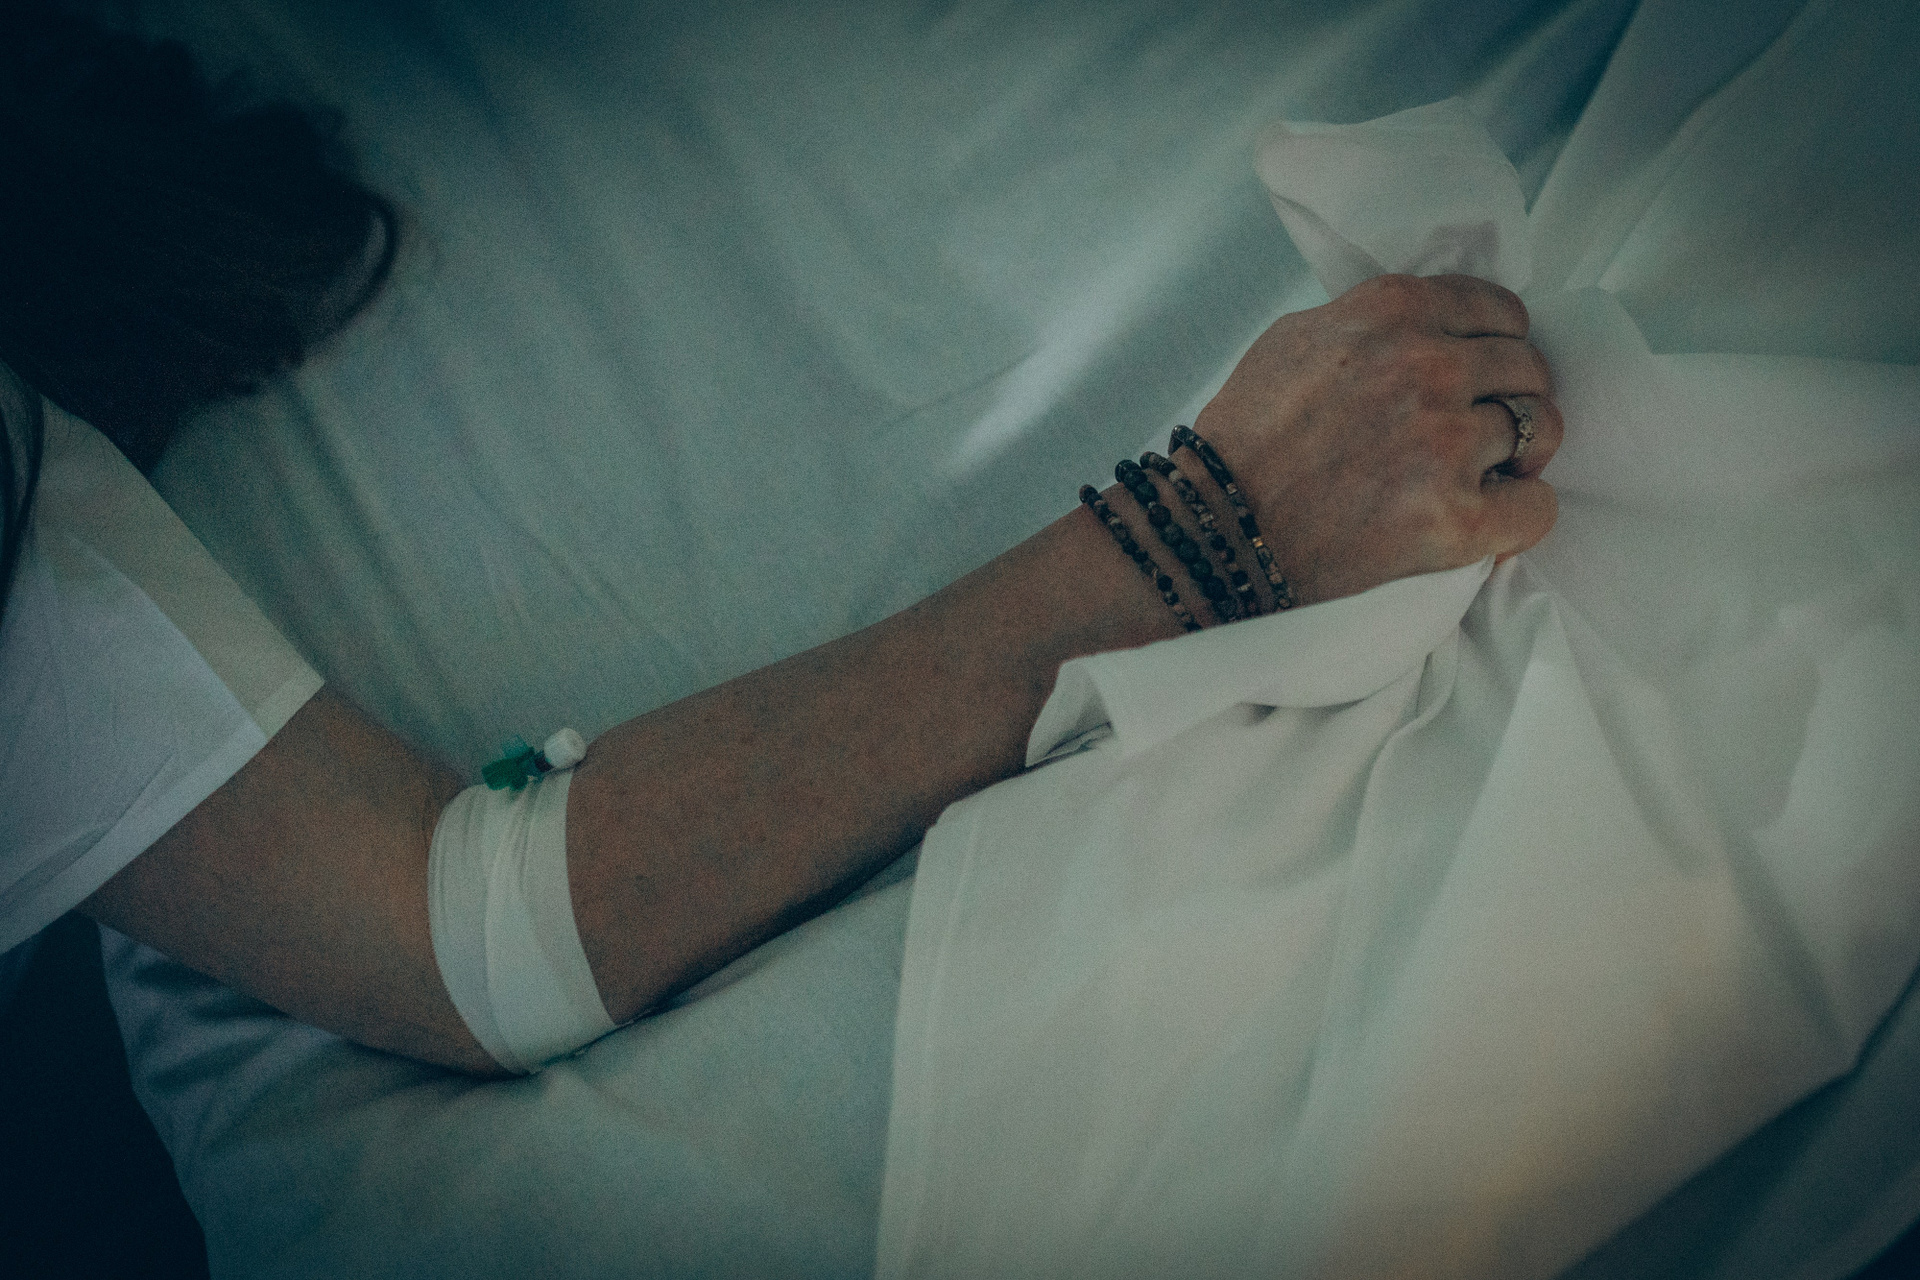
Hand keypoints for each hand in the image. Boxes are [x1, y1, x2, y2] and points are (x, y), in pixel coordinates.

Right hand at [1191, 273, 1563, 605]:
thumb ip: (1371, 324)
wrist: (1214, 533)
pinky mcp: (1457, 518)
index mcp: (1390, 311)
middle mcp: (1428, 366)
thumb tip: (1428, 331)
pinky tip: (1487, 523)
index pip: (1499, 309)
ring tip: (1483, 478)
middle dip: (1510, 399)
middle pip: (1529, 368)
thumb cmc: (1241, 443)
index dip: (1497, 345)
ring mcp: (1446, 442)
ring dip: (1518, 457)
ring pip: (1542, 431)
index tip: (1482, 375)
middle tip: (1480, 435)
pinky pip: (1537, 507)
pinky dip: (1519, 517)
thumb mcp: (1293, 341)